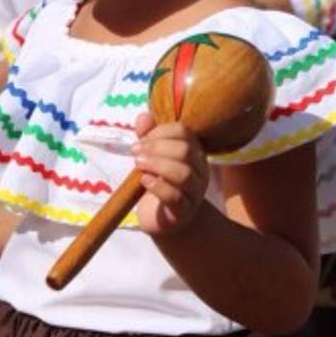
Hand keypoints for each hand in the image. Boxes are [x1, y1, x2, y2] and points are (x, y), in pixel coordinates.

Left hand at [130, 113, 210, 235]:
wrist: (164, 220)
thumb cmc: (159, 183)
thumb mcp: (152, 157)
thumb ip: (148, 136)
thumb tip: (144, 116)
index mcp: (194, 152)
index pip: (184, 132)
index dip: (160, 131)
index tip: (141, 140)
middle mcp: (200, 170)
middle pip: (185, 151)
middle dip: (157, 147)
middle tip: (136, 152)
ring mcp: (195, 192)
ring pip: (184, 173)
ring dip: (157, 165)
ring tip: (138, 166)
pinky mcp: (184, 212)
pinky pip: (175, 197)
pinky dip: (157, 186)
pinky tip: (144, 181)